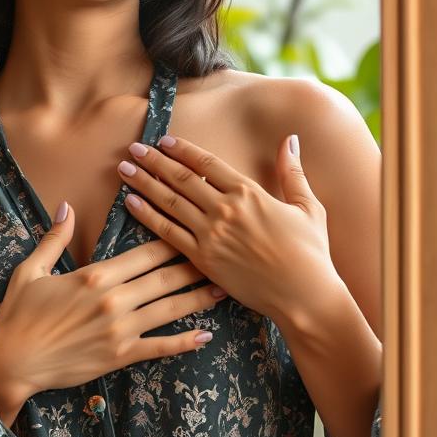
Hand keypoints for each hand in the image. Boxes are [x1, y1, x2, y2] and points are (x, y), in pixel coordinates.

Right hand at [0, 203, 226, 422]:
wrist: (12, 361)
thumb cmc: (19, 314)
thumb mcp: (31, 269)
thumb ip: (54, 238)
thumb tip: (65, 206)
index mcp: (95, 275)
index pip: (144, 253)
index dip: (172, 239)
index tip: (193, 228)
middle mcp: (114, 300)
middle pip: (165, 278)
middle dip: (195, 265)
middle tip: (221, 254)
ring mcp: (120, 330)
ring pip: (170, 309)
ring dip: (198, 298)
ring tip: (223, 288)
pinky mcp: (120, 355)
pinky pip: (160, 347)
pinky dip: (185, 342)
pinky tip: (205, 335)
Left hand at [117, 134, 340, 326]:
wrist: (305, 296)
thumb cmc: (311, 253)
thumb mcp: (308, 207)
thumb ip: (292, 172)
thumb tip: (290, 139)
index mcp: (249, 192)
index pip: (207, 163)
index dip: (183, 149)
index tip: (164, 140)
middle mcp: (226, 209)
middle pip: (182, 178)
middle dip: (154, 161)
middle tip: (133, 148)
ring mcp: (212, 235)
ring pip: (169, 202)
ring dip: (144, 183)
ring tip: (124, 170)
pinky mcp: (203, 259)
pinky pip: (168, 233)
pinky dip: (147, 216)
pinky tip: (131, 203)